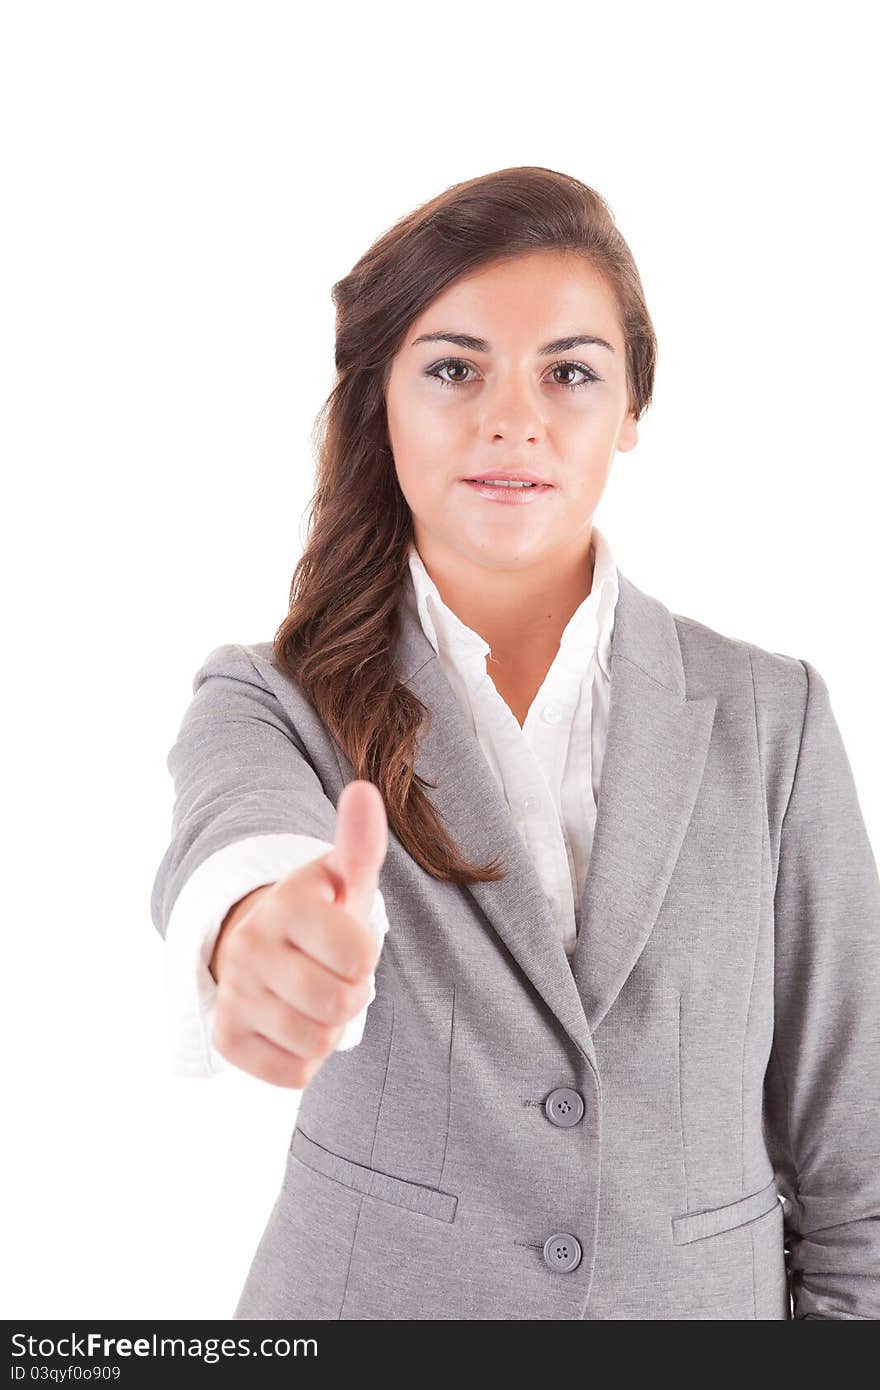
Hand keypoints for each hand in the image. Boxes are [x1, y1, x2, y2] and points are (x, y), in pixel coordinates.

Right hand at [210, 780, 387, 1087]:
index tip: (347, 941)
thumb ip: (360, 842)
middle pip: (340, 1003)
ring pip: (318, 1042)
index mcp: (284, 904)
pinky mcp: (226, 1039)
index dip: (366, 955)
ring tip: (314, 996)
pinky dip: (305, 1058)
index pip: (360, 957)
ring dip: (330, 1027)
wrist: (264, 944)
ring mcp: (232, 995)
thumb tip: (364, 790)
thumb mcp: (344, 876)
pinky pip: (293, 1074)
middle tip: (334, 973)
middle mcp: (249, 948)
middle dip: (352, 994)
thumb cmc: (321, 911)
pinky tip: (292, 1024)